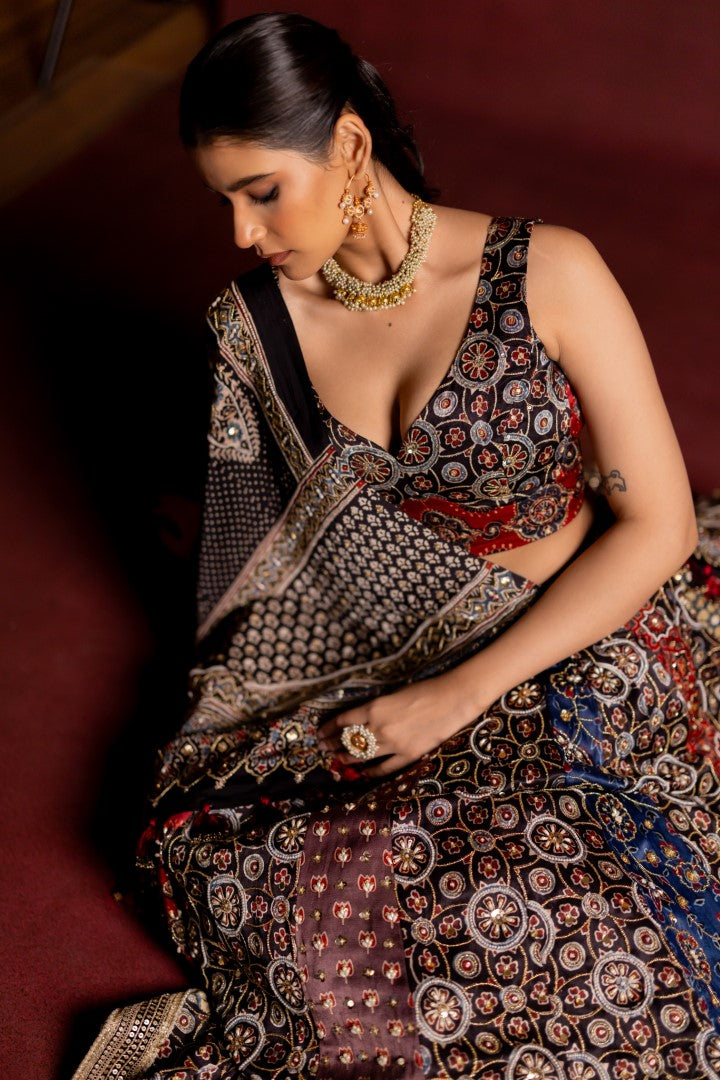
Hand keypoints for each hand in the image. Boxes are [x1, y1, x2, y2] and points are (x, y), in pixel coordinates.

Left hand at [318, 672, 481, 777]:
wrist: (453, 698)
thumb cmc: (425, 689)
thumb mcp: (393, 694)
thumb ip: (376, 708)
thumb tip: (362, 719)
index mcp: (374, 708)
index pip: (343, 721)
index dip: (329, 728)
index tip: (321, 732)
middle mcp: (379, 728)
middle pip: (349, 740)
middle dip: (334, 744)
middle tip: (325, 748)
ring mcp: (394, 744)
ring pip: (363, 756)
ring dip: (348, 758)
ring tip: (339, 759)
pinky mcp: (409, 755)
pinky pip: (385, 768)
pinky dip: (372, 772)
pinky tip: (365, 773)